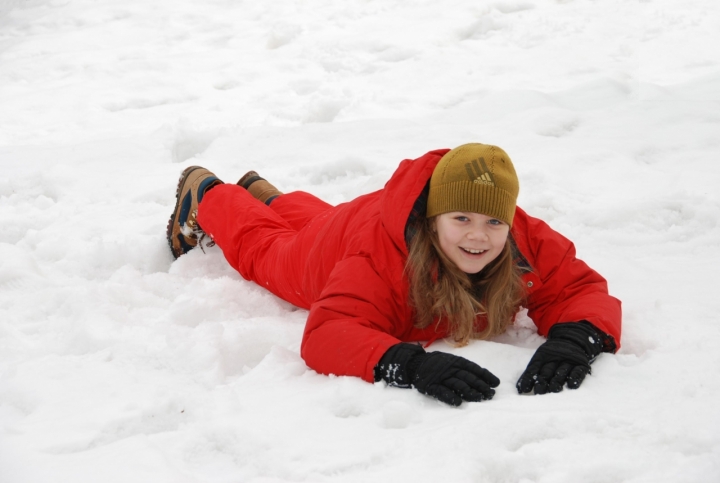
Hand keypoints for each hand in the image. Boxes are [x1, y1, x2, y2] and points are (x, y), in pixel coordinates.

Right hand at [375, 343, 499, 405]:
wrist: (414, 363)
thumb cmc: (435, 363)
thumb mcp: (450, 360)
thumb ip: (462, 366)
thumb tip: (480, 375)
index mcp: (455, 362)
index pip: (474, 369)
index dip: (485, 376)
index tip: (495, 383)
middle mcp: (450, 369)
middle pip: (468, 378)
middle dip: (481, 386)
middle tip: (491, 394)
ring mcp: (440, 377)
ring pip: (458, 385)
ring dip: (470, 393)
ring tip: (480, 399)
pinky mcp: (430, 386)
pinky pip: (441, 392)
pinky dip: (450, 397)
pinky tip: (458, 403)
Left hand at [516, 321, 603, 394]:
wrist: (572, 338)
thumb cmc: (552, 353)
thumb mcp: (540, 357)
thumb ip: (531, 372)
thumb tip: (520, 389)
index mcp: (542, 356)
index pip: (533, 369)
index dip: (528, 379)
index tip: (523, 390)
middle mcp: (554, 359)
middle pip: (547, 372)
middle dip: (542, 382)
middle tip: (539, 392)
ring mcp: (568, 361)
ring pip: (561, 372)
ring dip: (557, 382)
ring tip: (554, 390)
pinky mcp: (580, 364)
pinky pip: (578, 372)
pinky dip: (574, 378)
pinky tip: (571, 385)